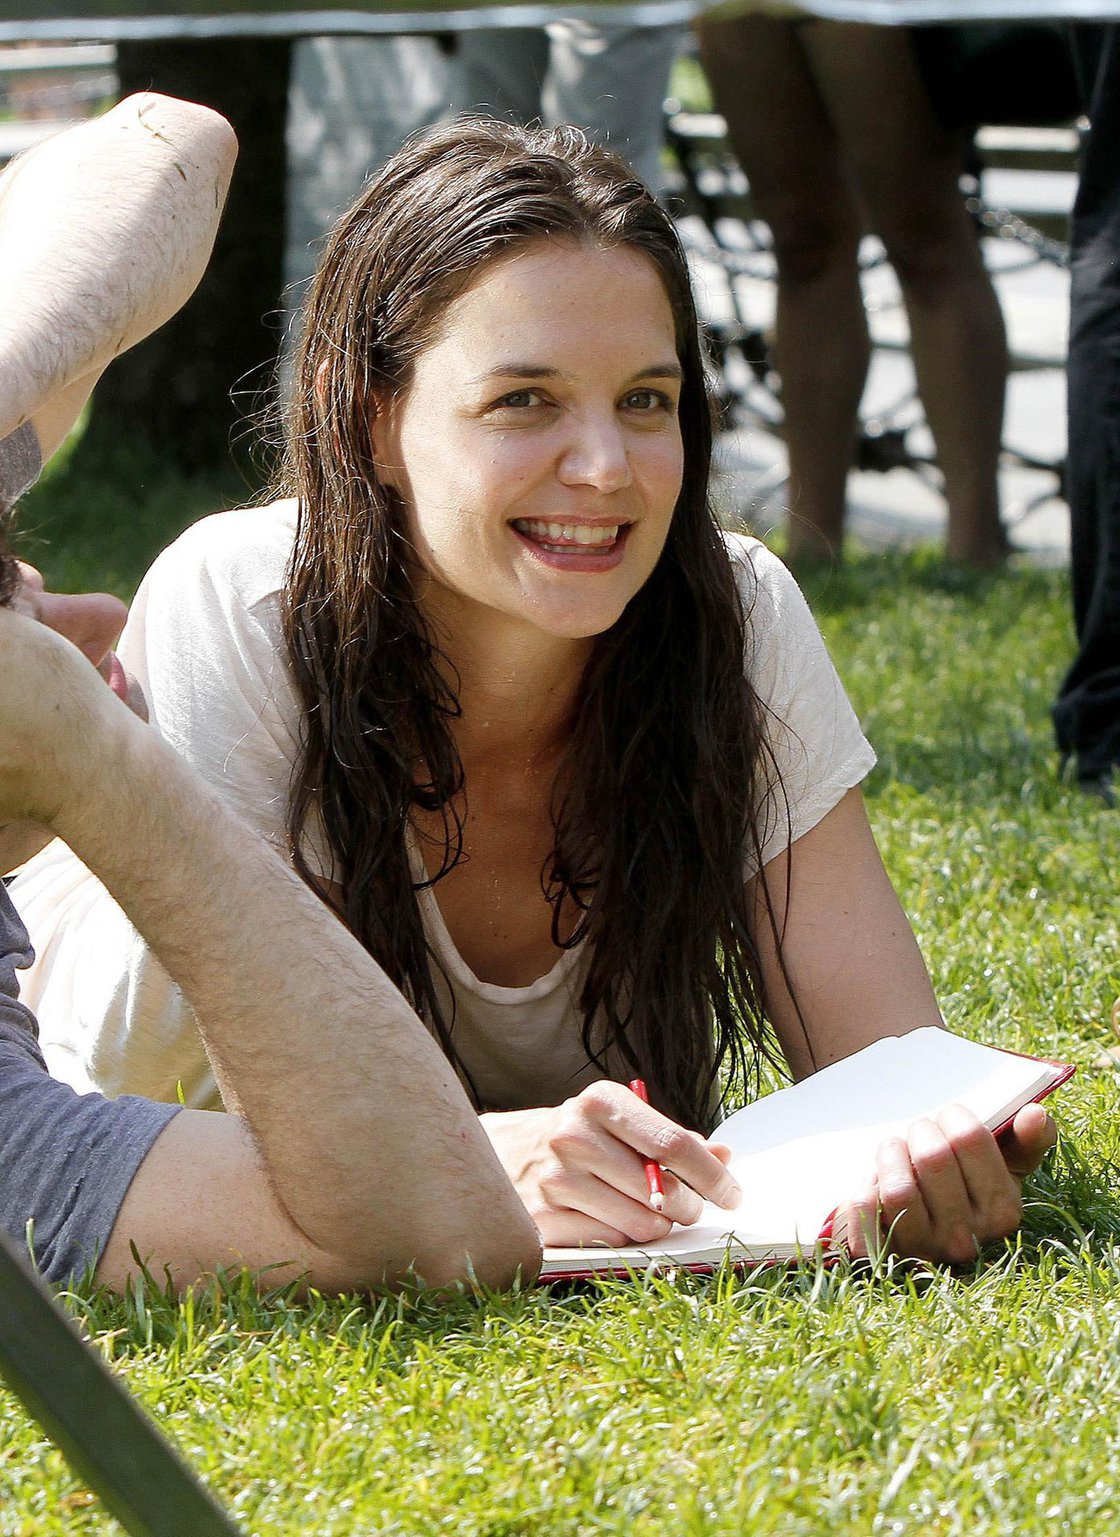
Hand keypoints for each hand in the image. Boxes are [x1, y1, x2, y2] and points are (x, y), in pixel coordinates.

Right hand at [481, 1081, 741, 1246]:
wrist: (500, 1153)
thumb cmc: (577, 1137)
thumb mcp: (619, 1121)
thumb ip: (671, 1138)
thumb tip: (723, 1157)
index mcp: (600, 1102)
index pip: (672, 1143)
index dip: (712, 1175)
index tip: (733, 1194)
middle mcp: (574, 1136)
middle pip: (661, 1191)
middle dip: (688, 1206)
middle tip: (688, 1207)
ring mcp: (554, 1180)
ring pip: (640, 1224)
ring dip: (658, 1227)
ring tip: (649, 1213)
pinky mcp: (541, 1220)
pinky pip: (610, 1244)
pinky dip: (623, 1239)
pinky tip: (613, 1220)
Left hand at [835, 1102, 1057, 1264]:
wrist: (923, 1231)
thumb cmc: (968, 1188)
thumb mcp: (1007, 1167)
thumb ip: (1027, 1139)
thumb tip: (1036, 1114)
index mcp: (1003, 1211)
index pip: (970, 1138)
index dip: (953, 1115)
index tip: (949, 1117)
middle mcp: (966, 1238)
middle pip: (932, 1157)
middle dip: (920, 1131)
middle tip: (919, 1132)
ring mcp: (923, 1249)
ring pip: (898, 1188)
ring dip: (890, 1154)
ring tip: (895, 1149)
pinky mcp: (884, 1254)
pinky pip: (865, 1209)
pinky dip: (864, 1185)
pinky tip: (875, 1182)